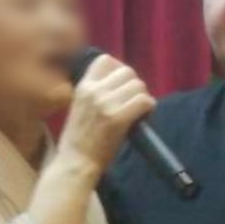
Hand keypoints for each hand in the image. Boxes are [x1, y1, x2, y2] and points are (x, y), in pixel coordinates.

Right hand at [58, 55, 155, 175]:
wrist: (76, 162)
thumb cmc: (78, 139)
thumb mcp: (79, 107)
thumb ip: (95, 93)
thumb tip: (118, 84)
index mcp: (84, 86)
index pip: (105, 60)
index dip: (119, 69)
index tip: (122, 84)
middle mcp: (94, 91)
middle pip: (127, 71)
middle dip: (134, 85)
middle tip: (133, 100)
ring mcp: (106, 104)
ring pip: (138, 85)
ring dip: (143, 96)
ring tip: (139, 110)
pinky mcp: (118, 119)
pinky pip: (144, 101)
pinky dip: (149, 107)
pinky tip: (144, 116)